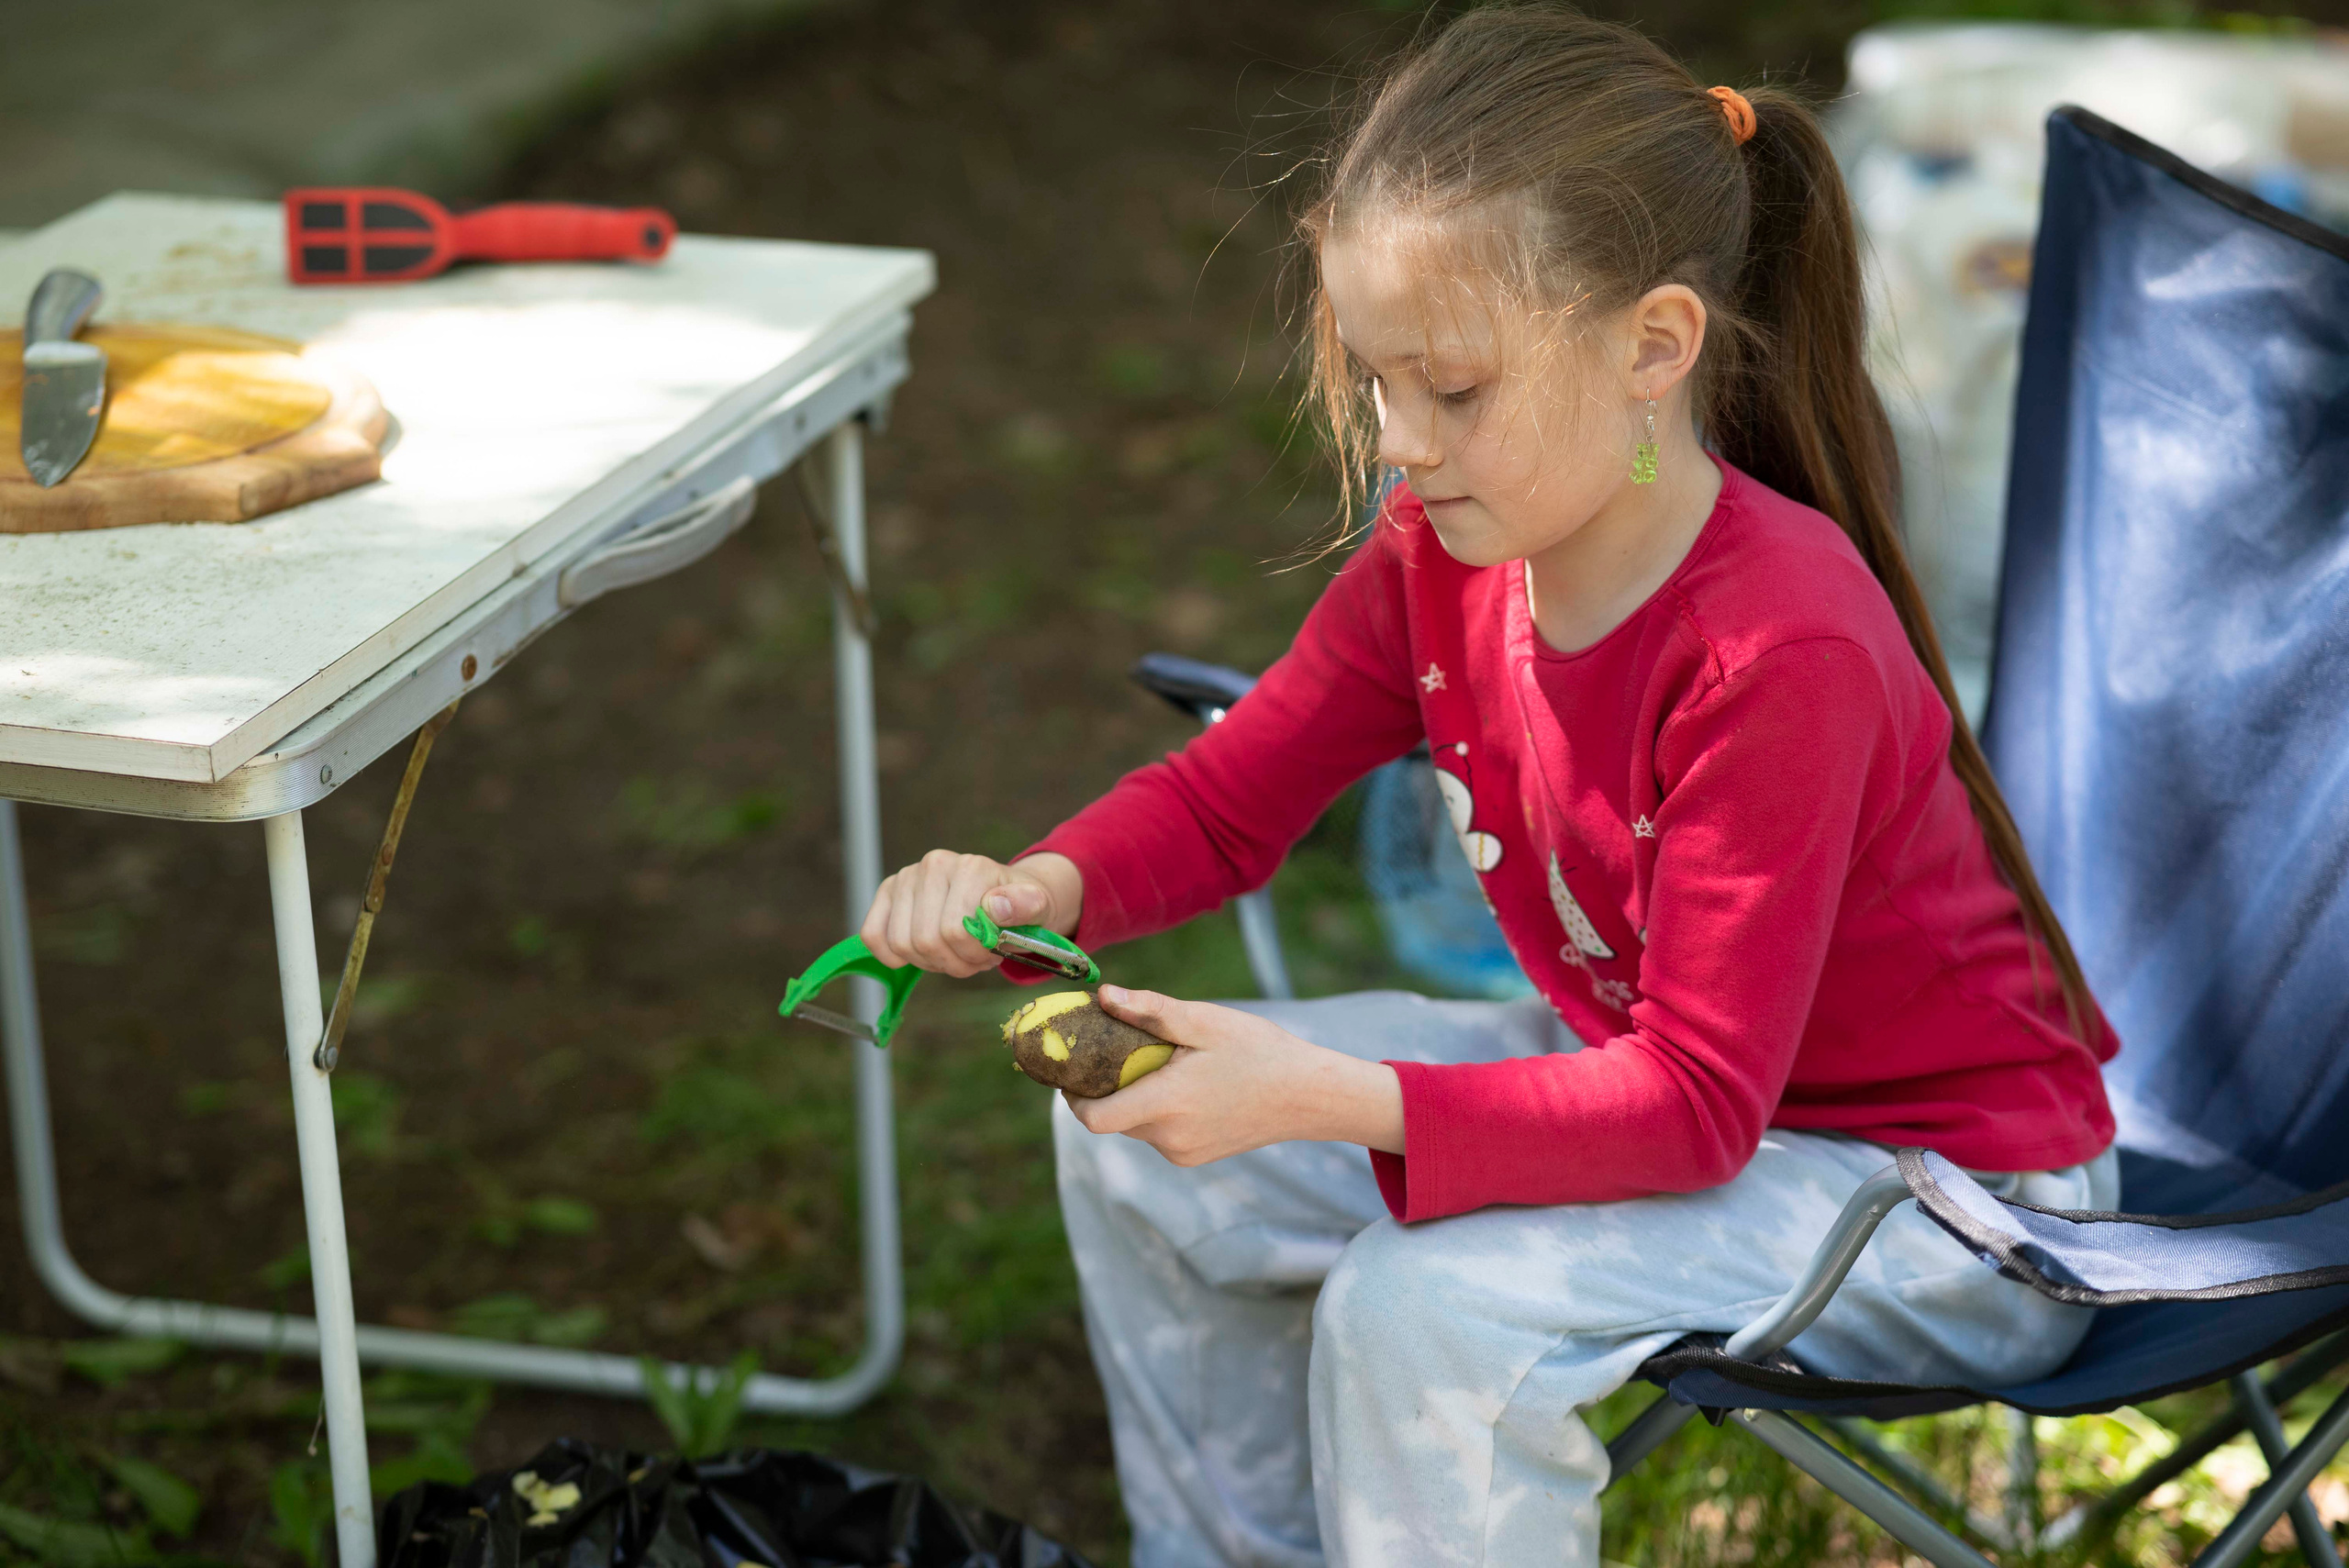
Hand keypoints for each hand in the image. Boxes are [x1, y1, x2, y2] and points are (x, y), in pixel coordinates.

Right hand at [860, 850, 1081, 975]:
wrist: (1009, 895)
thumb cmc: (1020, 907)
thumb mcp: (1037, 907)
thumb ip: (1026, 905)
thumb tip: (996, 907)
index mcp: (971, 867)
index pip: (955, 931)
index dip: (973, 954)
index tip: (991, 953)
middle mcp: (934, 864)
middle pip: (926, 941)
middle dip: (953, 962)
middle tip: (974, 959)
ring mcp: (907, 877)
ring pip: (901, 943)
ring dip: (930, 963)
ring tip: (955, 954)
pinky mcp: (888, 892)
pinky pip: (873, 934)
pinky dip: (894, 955)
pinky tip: (920, 955)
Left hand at [1065, 985, 1405, 1162]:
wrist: (1309, 1095)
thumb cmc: (1260, 1052)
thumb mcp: (1204, 1021)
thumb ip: (1150, 1010)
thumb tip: (1103, 995)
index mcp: (1166, 1104)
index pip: (1093, 1119)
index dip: (1071, 1097)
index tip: (1071, 1070)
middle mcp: (1169, 1138)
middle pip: (1112, 1117)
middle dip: (1107, 1085)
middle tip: (1120, 1047)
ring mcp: (1182, 1152)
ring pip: (1135, 1124)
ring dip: (1135, 1095)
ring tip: (1165, 1061)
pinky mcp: (1195, 1156)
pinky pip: (1158, 1132)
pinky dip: (1158, 1108)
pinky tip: (1187, 1083)